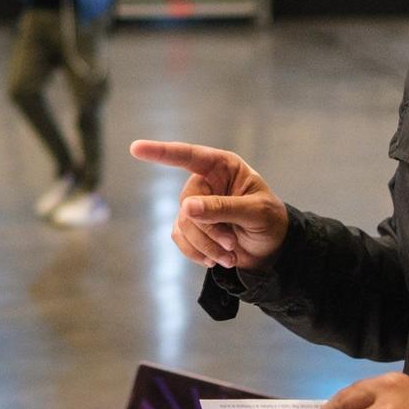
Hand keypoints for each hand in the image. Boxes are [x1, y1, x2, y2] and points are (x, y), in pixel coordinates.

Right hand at [129, 140, 288, 270]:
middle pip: (187, 203)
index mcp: (222, 167)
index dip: (161, 152)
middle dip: (208, 229)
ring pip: (183, 224)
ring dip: (205, 245)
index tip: (135, 148)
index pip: (188, 156)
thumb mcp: (255, 212)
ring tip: (230, 256)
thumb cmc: (270, 221)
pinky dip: (197, 253)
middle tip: (231, 244)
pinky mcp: (191, 228)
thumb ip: (223, 208)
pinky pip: (180, 239)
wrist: (272, 251)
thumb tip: (187, 207)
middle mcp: (206, 182)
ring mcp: (196, 205)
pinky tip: (216, 260)